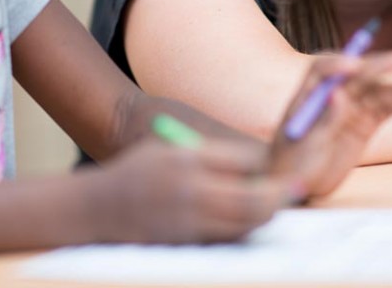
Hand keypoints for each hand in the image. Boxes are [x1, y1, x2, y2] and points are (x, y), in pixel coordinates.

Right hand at [92, 139, 290, 243]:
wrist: (97, 208)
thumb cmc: (138, 172)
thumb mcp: (170, 148)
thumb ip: (211, 155)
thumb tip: (259, 164)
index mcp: (186, 159)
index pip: (245, 161)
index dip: (268, 166)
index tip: (282, 166)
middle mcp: (189, 191)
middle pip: (253, 200)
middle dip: (279, 196)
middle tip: (294, 190)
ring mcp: (188, 222)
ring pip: (245, 224)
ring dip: (265, 215)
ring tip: (275, 204)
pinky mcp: (185, 244)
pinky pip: (226, 239)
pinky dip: (242, 230)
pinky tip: (246, 220)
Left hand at [268, 49, 391, 198]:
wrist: (300, 183)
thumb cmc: (292, 162)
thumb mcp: (307, 143)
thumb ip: (324, 119)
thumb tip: (338, 94)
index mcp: (308, 94)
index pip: (322, 70)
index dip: (338, 65)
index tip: (354, 66)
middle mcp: (331, 96)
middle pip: (356, 74)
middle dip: (379, 65)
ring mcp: (350, 109)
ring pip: (376, 93)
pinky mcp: (364, 124)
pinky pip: (384, 111)